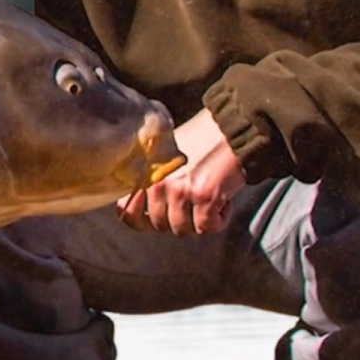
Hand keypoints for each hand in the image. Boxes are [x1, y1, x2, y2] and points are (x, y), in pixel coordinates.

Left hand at [117, 109, 245, 235]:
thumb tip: (142, 206)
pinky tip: (223, 203)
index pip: (127, 211)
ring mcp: (179, 190)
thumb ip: (150, 177)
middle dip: (177, 219)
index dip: (142, 220)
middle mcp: (157, 182)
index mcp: (144, 171)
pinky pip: (205, 228)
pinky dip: (218, 221)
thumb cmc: (200, 139)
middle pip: (158, 224)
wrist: (232, 129)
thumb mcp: (163, 154)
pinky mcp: (204, 197)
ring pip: (181, 229)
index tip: (157, 217)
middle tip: (192, 205)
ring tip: (208, 202)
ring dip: (198, 221)